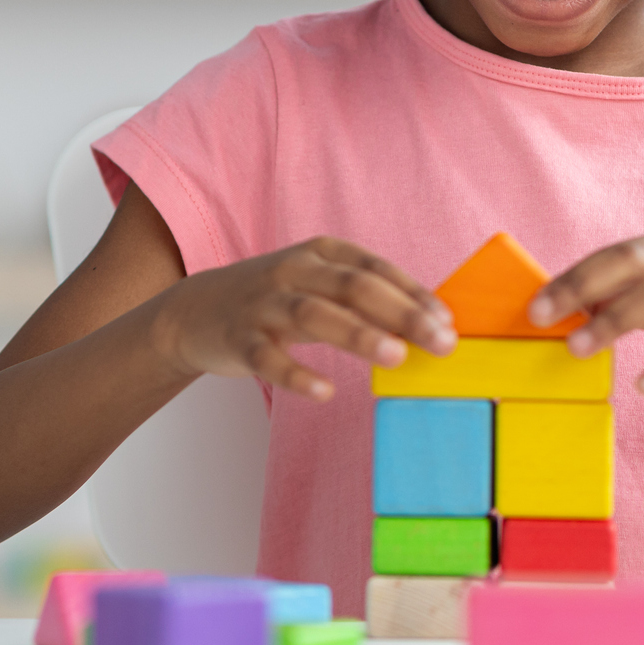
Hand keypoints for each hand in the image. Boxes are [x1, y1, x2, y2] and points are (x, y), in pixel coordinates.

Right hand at [157, 237, 455, 401]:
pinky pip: (267, 358)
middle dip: (401, 313)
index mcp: (320, 253)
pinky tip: (325, 391)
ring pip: (314, 315)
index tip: (447, 322)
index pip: (375, 268)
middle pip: (354, 287)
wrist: (196, 310)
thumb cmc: (276, 299)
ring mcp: (264, 304)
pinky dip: (296, 375)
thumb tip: (429, 325)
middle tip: (439, 342)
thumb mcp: (318, 284)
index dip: (414, 293)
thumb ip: (365, 299)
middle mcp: (293, 271)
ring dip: (358, 335)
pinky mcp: (239, 339)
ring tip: (396, 356)